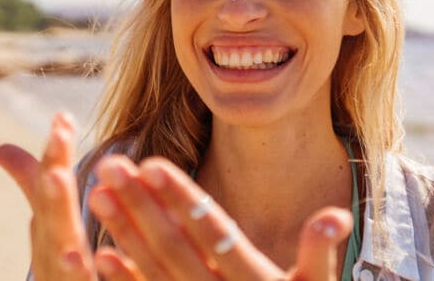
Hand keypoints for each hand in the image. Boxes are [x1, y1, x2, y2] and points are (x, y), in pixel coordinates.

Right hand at [0, 113, 98, 280]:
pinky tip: (76, 255)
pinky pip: (73, 280)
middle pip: (50, 212)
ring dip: (57, 213)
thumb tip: (0, 149)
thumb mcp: (52, 230)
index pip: (51, 186)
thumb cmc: (61, 273)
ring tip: (56, 179)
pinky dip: (72, 269)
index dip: (55, 153)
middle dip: (53, 171)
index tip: (63, 117)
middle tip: (59, 135)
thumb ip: (35, 189)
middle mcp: (52, 252)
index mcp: (54, 230)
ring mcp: (60, 274)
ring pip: (58, 246)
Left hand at [86, 155, 352, 280]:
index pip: (212, 231)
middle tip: (109, 165)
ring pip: (156, 270)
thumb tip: (336, 216)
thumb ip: (320, 253)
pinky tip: (98, 256)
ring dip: (124, 233)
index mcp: (255, 280)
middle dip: (140, 204)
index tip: (152, 163)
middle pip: (175, 246)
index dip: (182, 198)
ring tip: (97, 194)